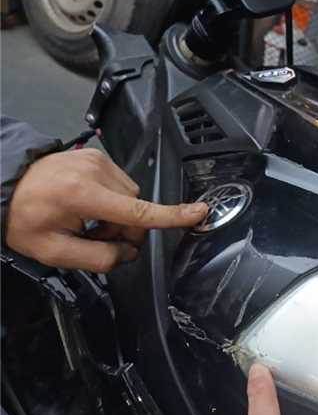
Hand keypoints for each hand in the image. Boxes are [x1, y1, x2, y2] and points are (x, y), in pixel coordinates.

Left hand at [6, 148, 207, 272]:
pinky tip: (89, 205)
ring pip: (132, 197)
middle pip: (136, 208)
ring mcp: (97, 160)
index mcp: (82, 195)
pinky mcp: (97, 155)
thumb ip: (98, 258)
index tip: (199, 212)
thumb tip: (129, 253)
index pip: (136, 211)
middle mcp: (94, 172)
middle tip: (95, 236)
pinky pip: (122, 184)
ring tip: (89, 220)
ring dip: (119, 215)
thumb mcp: (54, 252)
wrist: (3, 185)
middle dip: (124, 229)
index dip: (171, 216)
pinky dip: (112, 200)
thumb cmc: (24, 219)